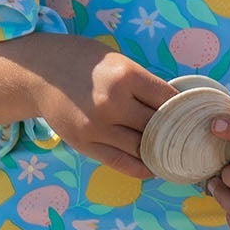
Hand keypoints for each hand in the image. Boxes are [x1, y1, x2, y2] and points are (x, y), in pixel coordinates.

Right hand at [2, 37, 171, 180]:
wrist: (41, 74)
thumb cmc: (85, 63)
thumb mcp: (118, 62)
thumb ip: (143, 84)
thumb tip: (176, 109)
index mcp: (126, 76)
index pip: (168, 100)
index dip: (182, 109)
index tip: (189, 116)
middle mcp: (112, 103)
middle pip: (157, 126)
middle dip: (171, 132)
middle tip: (184, 137)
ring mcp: (98, 127)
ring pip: (142, 148)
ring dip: (157, 152)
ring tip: (170, 153)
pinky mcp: (85, 144)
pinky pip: (122, 163)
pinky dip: (141, 168)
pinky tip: (152, 166)